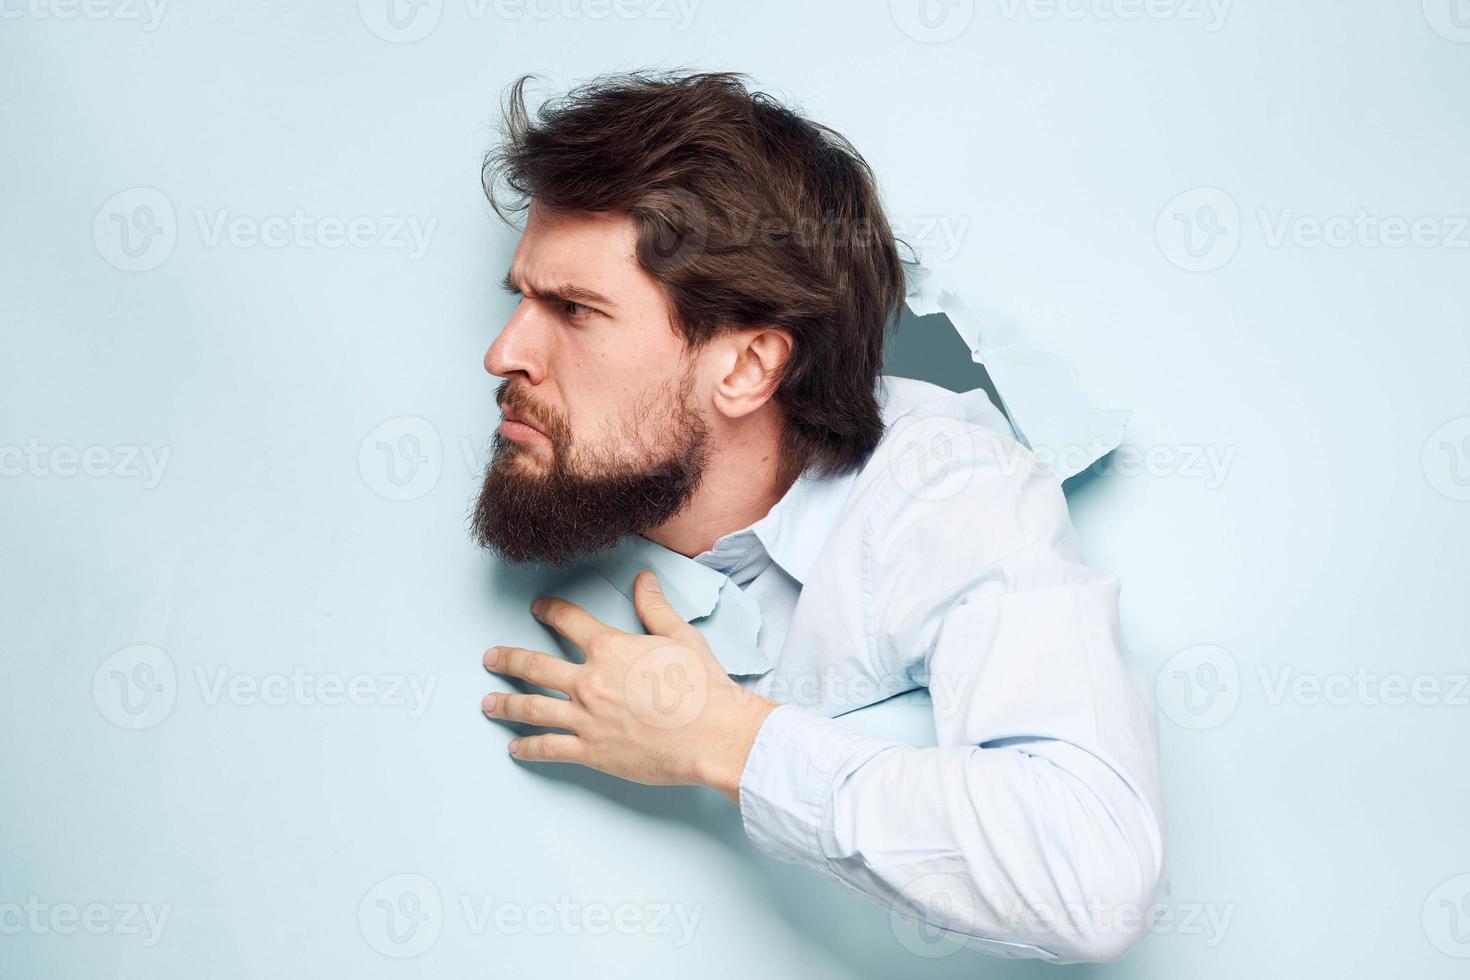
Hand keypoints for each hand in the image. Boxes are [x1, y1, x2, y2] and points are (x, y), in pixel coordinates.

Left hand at [482, 569, 777, 802]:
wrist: (711, 734)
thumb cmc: (701, 688)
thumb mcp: (680, 637)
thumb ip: (655, 607)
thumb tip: (643, 579)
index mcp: (610, 649)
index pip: (568, 621)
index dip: (550, 611)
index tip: (537, 608)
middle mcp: (589, 681)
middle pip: (535, 666)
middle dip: (508, 659)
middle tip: (490, 658)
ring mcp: (585, 718)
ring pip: (532, 708)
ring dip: (505, 704)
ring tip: (488, 703)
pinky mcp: (590, 751)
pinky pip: (549, 748)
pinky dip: (528, 748)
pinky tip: (515, 748)